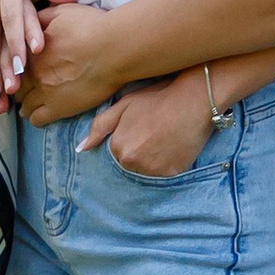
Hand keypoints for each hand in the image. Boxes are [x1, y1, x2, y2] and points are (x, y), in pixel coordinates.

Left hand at [19, 0, 128, 126]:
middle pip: (14, 86)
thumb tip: (29, 22)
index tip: (18, 71)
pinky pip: (37, 119)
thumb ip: (40, 17)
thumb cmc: (92, 26)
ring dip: (25, 104)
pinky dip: (35, 118)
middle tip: (23, 89)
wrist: (114, 48)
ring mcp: (44, 92)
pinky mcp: (59, 108)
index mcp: (29, 50)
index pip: (11, 64)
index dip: (14, 68)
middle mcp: (32, 72)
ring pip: (23, 105)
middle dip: (18, 88)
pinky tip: (39, 116)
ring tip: (30, 105)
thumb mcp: (61, 12)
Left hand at [80, 69, 215, 180]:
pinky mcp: (171, 174)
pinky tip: (175, 148)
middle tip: (156, 135)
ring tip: (166, 141)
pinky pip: (165, 175)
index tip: (144, 130)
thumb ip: (100, 126)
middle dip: (141, 153)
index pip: (118, 154)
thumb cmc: (158, 99)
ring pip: (147, 172)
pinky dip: (169, 165)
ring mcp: (152, 170)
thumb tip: (81, 148)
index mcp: (117, 146)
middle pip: (132, 164)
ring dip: (154, 161)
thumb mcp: (124, 104)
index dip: (131, 141)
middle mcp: (131, 162)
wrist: (193, 100)